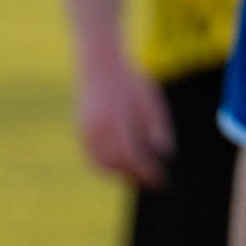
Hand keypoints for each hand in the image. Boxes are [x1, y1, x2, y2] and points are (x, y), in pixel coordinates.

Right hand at [76, 49, 172, 187]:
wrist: (100, 65)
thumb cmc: (132, 82)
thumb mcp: (152, 101)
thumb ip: (158, 128)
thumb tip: (165, 155)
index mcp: (116, 122)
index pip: (133, 157)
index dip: (147, 172)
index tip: (163, 180)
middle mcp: (96, 131)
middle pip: (116, 164)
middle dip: (135, 176)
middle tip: (154, 181)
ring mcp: (85, 132)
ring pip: (101, 164)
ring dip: (120, 174)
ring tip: (140, 175)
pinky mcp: (80, 132)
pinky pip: (92, 157)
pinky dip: (106, 167)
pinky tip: (122, 166)